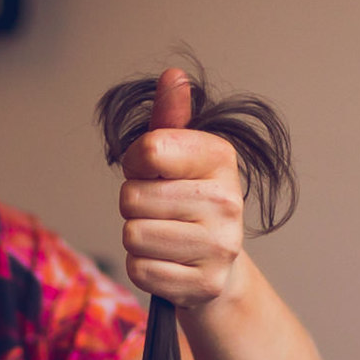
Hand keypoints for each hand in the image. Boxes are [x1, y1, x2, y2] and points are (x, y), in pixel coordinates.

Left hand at [118, 66, 254, 312]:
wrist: (216, 269)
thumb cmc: (186, 204)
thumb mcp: (179, 159)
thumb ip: (169, 120)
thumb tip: (173, 76)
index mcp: (221, 158)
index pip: (149, 150)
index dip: (136, 163)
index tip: (153, 173)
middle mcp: (227, 200)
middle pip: (132, 198)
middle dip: (134, 206)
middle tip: (160, 212)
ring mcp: (220, 246)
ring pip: (132, 234)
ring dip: (137, 238)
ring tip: (164, 236)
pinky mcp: (203, 284)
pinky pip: (139, 269)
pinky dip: (143, 268)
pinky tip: (167, 262)